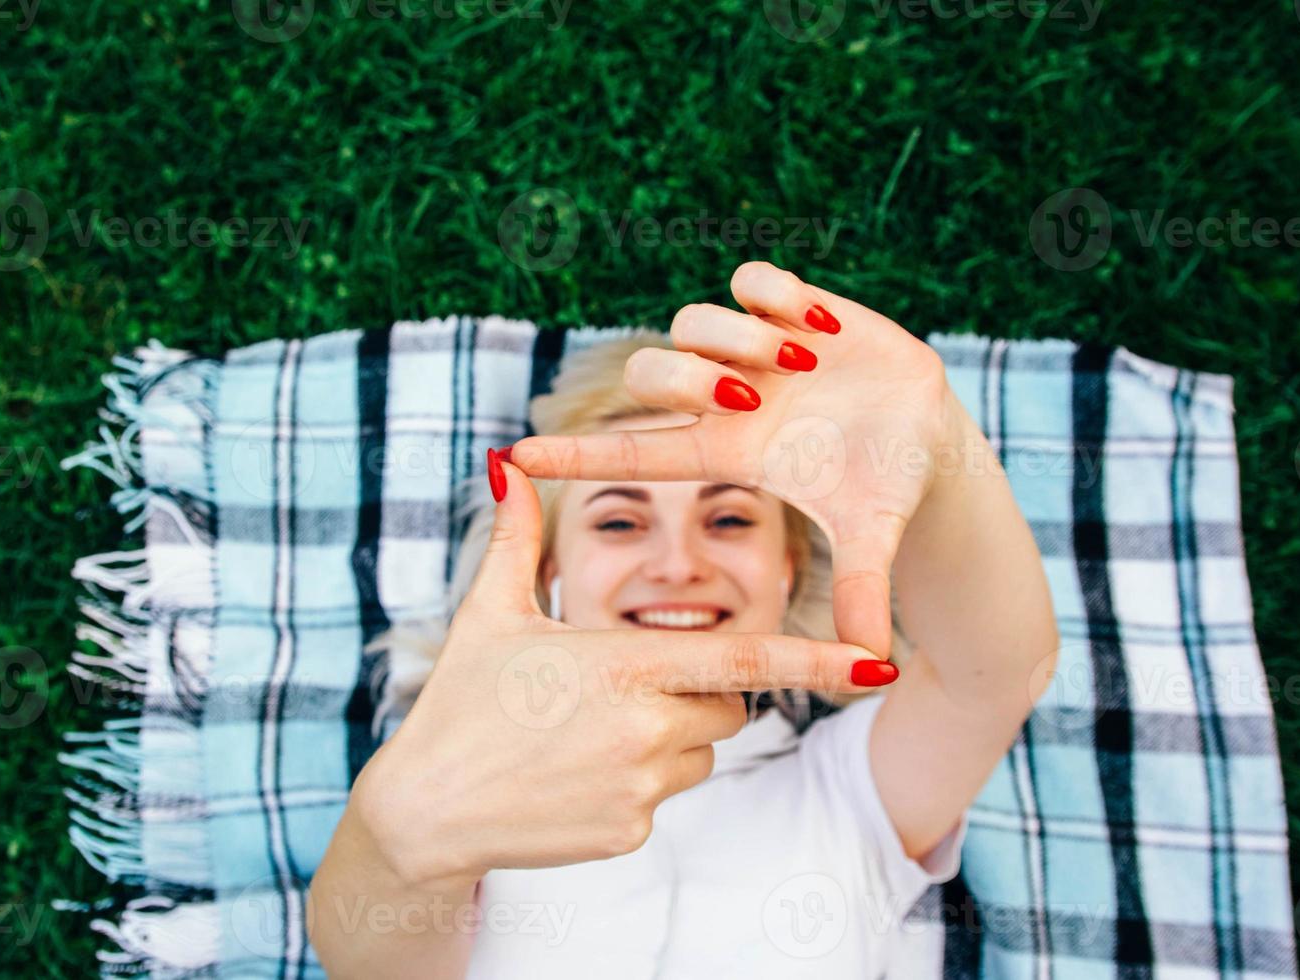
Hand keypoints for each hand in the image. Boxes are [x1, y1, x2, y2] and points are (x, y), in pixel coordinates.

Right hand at [353, 458, 888, 889]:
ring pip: (699, 749)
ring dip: (666, 735)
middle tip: (623, 686)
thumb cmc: (458, 704)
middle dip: (698, 690)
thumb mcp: (488, 616)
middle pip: (725, 703)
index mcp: (621, 665)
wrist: (423, 813)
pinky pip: (665, 795)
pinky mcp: (630, 833)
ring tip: (587, 733)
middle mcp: (643, 729)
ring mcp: (640, 788)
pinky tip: (576, 775)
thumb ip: (516, 539)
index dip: (816, 662)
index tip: (877, 664)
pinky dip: (636, 781)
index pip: (744, 663)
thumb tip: (508, 463)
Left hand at [510, 261, 970, 659]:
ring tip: (802, 363)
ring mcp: (754, 349)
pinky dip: (778, 296)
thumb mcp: (869, 534)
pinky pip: (753, 279)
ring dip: (739, 338)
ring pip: (693, 322)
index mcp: (725, 451)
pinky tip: (822, 329)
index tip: (517, 456)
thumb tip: (872, 661)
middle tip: (747, 397)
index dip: (576, 454)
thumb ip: (861, 588)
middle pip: (653, 374)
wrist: (924, 433)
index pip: (633, 453)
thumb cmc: (882, 488)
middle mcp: (727, 397)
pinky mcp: (790, 307)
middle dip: (687, 379)